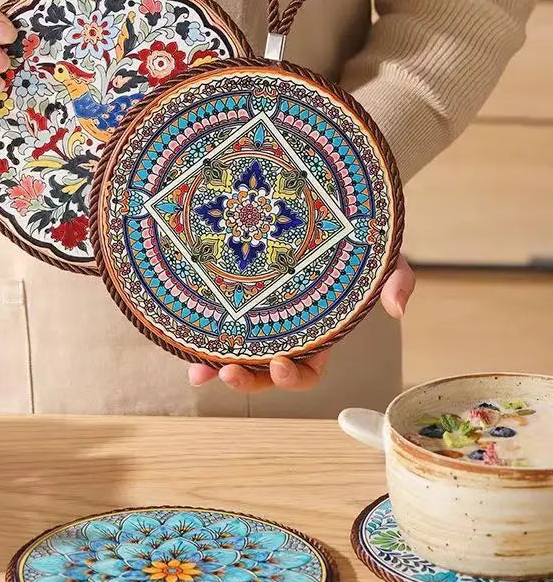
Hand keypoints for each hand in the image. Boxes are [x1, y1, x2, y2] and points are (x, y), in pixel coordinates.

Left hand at [188, 254, 414, 392]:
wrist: (328, 202)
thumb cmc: (357, 237)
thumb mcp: (384, 255)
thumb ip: (397, 279)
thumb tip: (397, 308)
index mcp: (318, 331)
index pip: (307, 370)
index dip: (293, 377)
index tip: (280, 365)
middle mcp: (285, 328)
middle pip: (264, 370)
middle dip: (247, 379)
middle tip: (229, 372)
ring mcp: (259, 312)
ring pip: (236, 350)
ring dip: (216, 366)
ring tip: (199, 371)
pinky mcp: (236, 292)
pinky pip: (217, 319)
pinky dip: (199, 334)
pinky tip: (183, 338)